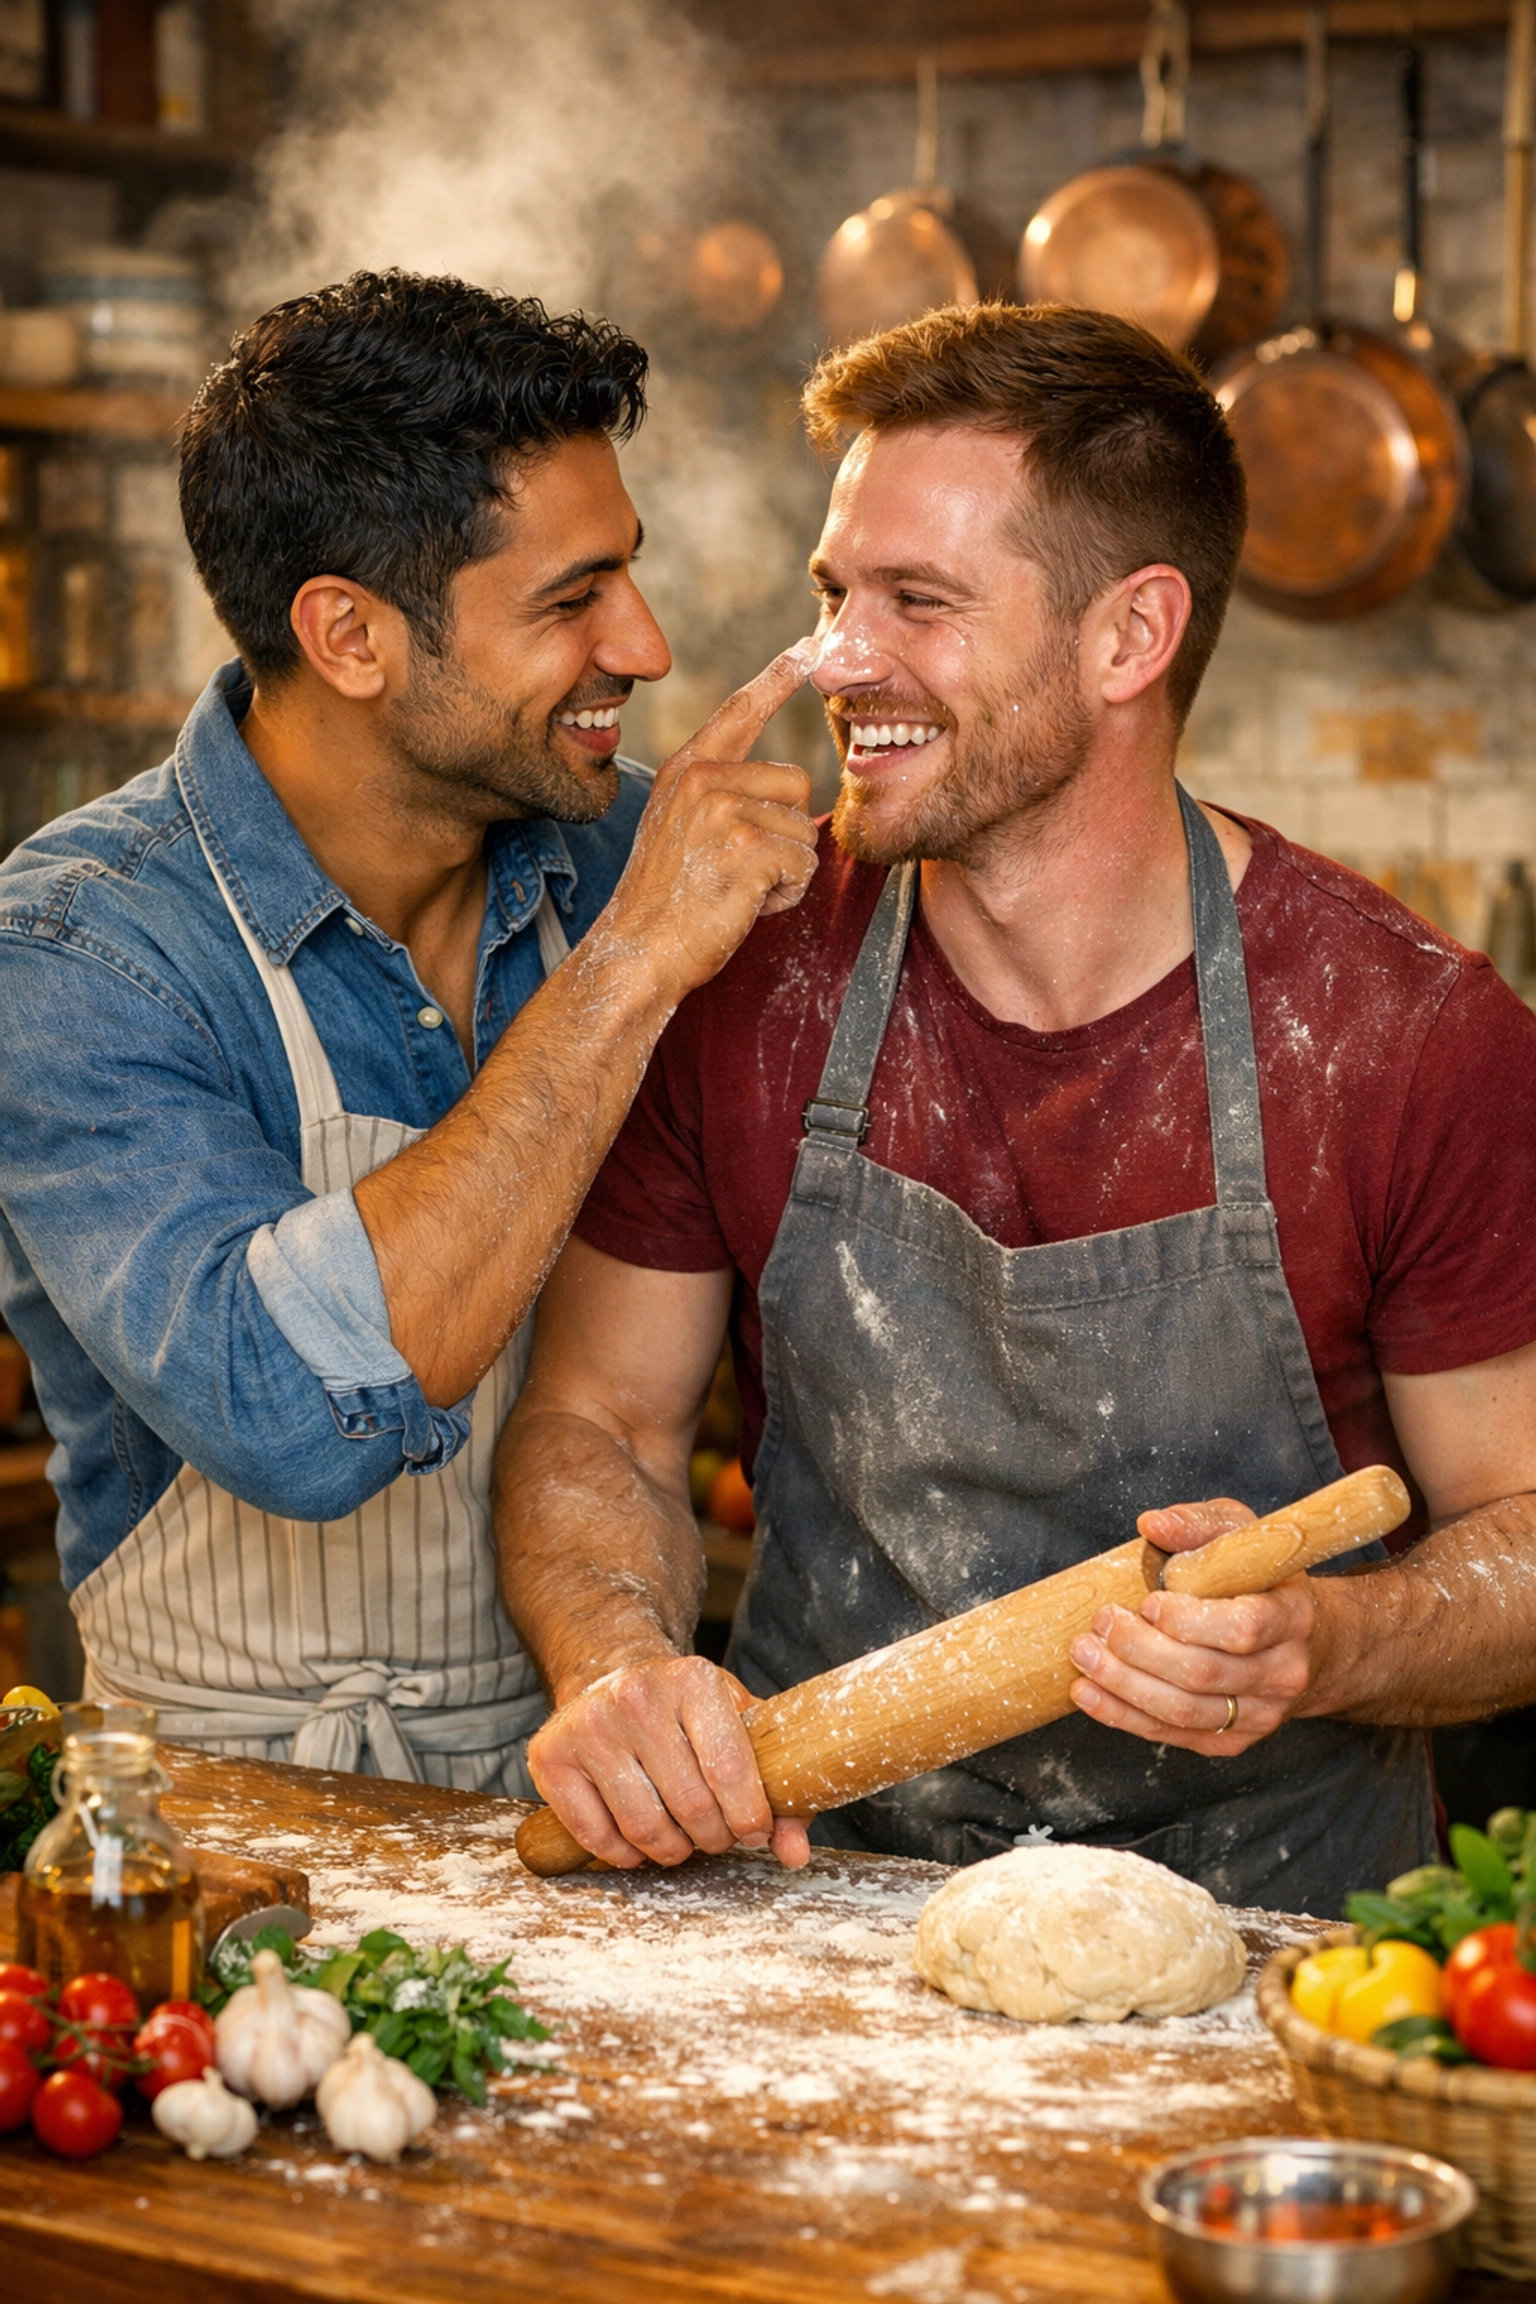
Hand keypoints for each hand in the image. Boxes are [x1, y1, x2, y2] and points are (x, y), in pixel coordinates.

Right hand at [525, 1653, 812, 1870]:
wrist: (613, 1673)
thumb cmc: (688, 1709)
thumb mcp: (739, 1723)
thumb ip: (776, 1786)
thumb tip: (793, 1852)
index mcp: (692, 1679)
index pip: (730, 1768)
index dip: (750, 1816)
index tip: (754, 1831)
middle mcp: (637, 1696)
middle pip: (690, 1806)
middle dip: (713, 1837)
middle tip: (716, 1835)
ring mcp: (589, 1725)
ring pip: (644, 1828)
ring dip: (672, 1849)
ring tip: (682, 1837)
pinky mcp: (551, 1756)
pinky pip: (596, 1836)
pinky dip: (625, 1853)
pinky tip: (639, 1839)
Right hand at [602, 642, 820, 1003]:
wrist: (636, 953)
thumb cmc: (666, 903)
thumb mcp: (681, 828)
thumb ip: (720, 797)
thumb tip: (787, 784)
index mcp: (686, 770)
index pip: (739, 711)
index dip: (777, 677)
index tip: (810, 645)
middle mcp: (702, 778)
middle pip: (797, 783)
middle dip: (784, 834)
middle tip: (735, 870)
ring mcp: (723, 810)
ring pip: (804, 829)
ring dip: (784, 871)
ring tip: (733, 890)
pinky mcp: (746, 848)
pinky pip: (803, 865)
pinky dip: (784, 896)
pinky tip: (742, 906)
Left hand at [1067, 1497, 1316, 1756]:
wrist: (1299, 1641)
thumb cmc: (1259, 1580)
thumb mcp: (1237, 1535)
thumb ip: (1196, 1526)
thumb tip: (1151, 1525)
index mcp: (1291, 1617)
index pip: (1243, 1628)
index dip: (1186, 1620)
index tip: (1148, 1601)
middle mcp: (1284, 1672)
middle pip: (1202, 1674)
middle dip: (1138, 1649)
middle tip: (1100, 1623)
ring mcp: (1261, 1714)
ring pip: (1183, 1712)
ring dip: (1122, 1685)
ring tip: (1084, 1656)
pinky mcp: (1232, 1741)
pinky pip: (1173, 1735)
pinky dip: (1123, 1715)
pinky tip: (1088, 1693)